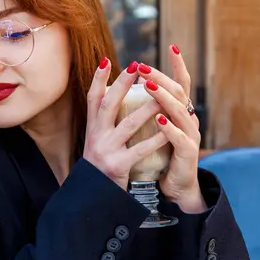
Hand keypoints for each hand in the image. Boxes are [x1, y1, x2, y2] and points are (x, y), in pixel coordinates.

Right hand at [83, 58, 168, 189]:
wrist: (94, 199)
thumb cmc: (102, 167)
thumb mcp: (98, 143)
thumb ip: (105, 123)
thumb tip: (116, 98)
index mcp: (92, 129)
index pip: (92, 99)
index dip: (98, 80)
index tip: (106, 60)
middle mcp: (96, 137)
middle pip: (108, 105)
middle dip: (122, 84)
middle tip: (135, 66)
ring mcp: (105, 151)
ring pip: (128, 125)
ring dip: (146, 108)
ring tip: (160, 94)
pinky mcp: (117, 166)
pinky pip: (139, 150)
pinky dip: (154, 140)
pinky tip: (167, 130)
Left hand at [137, 45, 206, 212]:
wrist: (175, 186)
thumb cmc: (163, 155)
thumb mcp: (157, 128)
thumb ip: (152, 109)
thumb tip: (135, 86)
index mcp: (181, 112)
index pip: (181, 83)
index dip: (178, 65)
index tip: (172, 45)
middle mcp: (189, 119)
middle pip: (179, 92)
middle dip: (161, 76)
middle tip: (142, 66)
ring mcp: (190, 135)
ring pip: (180, 111)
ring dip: (163, 97)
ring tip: (149, 85)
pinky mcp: (187, 153)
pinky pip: (179, 138)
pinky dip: (168, 127)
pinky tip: (159, 119)